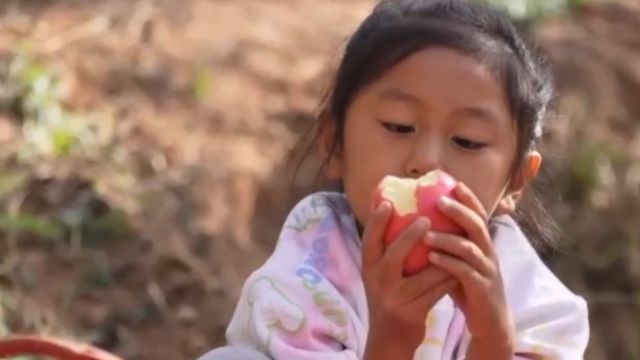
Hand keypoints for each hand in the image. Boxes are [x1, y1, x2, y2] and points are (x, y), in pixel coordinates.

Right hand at [361, 201, 456, 359]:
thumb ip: (385, 249)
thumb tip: (392, 208)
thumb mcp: (379, 274)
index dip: (376, 222)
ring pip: (423, 274)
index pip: (368, 241)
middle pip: (393, 256)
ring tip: (455, 238)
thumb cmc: (388, 295)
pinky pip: (436, 291)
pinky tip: (460, 267)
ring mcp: (395, 299)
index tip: (387, 202)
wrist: (389, 337)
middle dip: (409, 237)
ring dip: (442, 257)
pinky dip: (449, 278)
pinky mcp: (412, 312)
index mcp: (368, 268)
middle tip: (426, 219)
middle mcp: (378, 282)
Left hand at [425, 182, 514, 352]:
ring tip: (427, 234)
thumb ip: (448, 246)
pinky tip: (431, 258)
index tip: (454, 183)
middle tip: (438, 200)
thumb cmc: (470, 289)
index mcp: (483, 245)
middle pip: (477, 226)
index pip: (479, 215)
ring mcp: (487, 271)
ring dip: (448, 239)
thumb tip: (421, 226)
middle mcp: (488, 254)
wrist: (491, 324)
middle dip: (459, 211)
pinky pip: (464, 272)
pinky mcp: (482, 289)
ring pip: (470, 249)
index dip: (469, 199)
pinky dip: (448, 264)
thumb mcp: (460, 262)